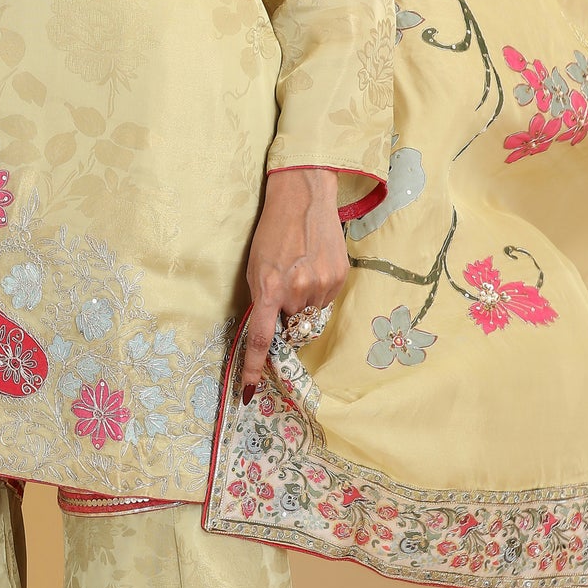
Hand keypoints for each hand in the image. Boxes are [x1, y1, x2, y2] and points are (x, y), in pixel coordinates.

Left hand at [238, 166, 347, 401]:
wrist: (304, 197)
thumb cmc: (272, 232)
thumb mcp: (256, 267)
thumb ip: (262, 300)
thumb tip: (273, 332)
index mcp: (269, 288)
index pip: (261, 338)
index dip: (254, 367)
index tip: (248, 389)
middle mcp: (297, 291)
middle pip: (291, 329)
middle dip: (287, 321)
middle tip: (284, 294)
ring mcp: (321, 285)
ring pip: (311, 317)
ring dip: (304, 306)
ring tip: (300, 272)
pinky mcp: (339, 278)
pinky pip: (326, 302)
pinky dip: (318, 293)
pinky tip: (314, 268)